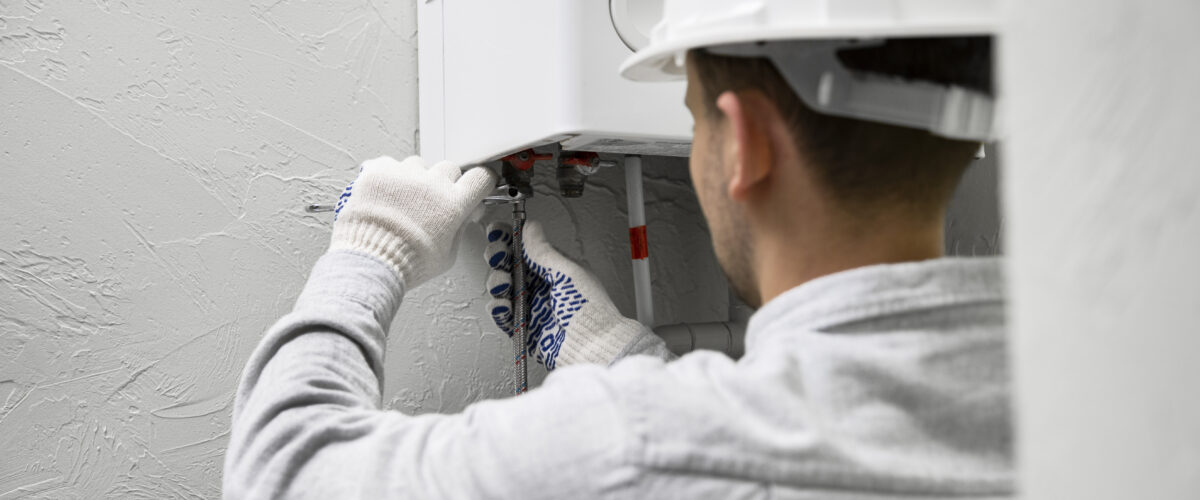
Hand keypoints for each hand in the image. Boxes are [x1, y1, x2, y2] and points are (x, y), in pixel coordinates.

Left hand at [330, 156, 496, 289]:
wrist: (371, 261)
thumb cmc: (408, 263)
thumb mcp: (447, 255)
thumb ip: (459, 229)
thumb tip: (465, 215)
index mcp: (453, 204)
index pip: (480, 177)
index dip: (479, 182)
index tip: (475, 185)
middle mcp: (432, 184)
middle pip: (449, 168)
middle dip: (445, 183)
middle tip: (433, 201)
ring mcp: (404, 175)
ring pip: (418, 165)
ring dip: (415, 178)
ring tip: (403, 200)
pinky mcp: (379, 172)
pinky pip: (389, 164)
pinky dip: (389, 176)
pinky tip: (385, 194)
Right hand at [483, 220, 645, 369]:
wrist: (592, 347)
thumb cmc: (590, 311)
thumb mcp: (567, 274)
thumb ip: (544, 252)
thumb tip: (531, 228)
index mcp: (553, 267)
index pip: (525, 247)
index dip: (508, 239)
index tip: (497, 233)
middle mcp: (540, 284)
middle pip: (508, 264)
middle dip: (498, 257)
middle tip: (497, 257)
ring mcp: (530, 304)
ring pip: (502, 286)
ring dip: (496, 281)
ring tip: (503, 285)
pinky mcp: (523, 326)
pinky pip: (502, 313)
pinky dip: (498, 308)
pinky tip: (503, 305)